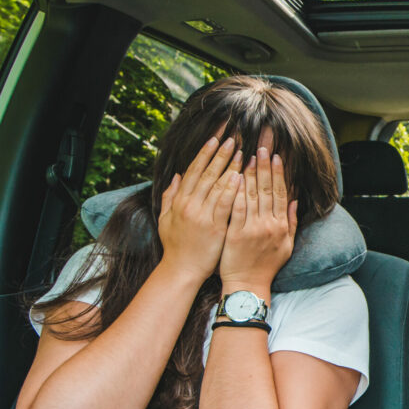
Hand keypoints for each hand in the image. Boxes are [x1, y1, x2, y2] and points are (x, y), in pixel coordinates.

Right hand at [157, 136, 242, 280]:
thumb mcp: (166, 218)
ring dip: (229, 167)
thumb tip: (177, 176)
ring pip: (217, 185)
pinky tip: (240, 176)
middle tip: (232, 139)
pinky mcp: (214, 227)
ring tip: (241, 152)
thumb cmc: (176, 245)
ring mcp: (201, 215)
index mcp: (179, 201)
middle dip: (220, 154)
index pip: (194, 171)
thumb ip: (170, 196)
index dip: (205, 154)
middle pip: (207, 174)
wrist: (182, 270)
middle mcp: (189, 205)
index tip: (215, 139)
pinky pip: (225, 204)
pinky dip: (231, 189)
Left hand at [219, 146, 297, 290]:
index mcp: (282, 226)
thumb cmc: (266, 266)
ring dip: (251, 174)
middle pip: (268, 190)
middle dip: (265, 167)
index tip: (276, 157)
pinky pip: (236, 208)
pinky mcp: (236, 233)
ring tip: (248, 156)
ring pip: (253, 195)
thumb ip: (291, 222)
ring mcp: (253, 228)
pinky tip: (235, 176)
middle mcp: (270, 225)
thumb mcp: (287, 246)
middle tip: (262, 147)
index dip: (279, 174)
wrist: (248, 284)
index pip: (282, 194)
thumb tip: (295, 201)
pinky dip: (236, 192)